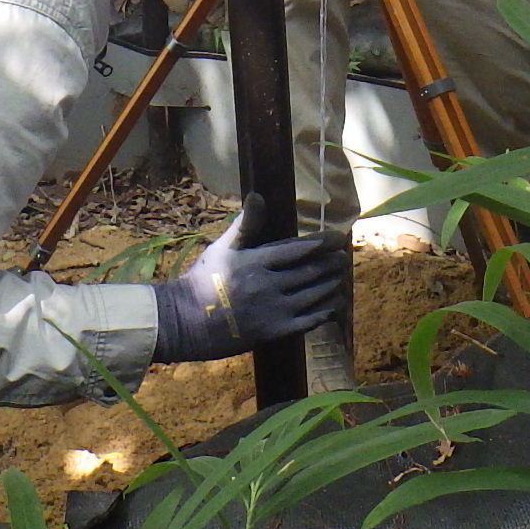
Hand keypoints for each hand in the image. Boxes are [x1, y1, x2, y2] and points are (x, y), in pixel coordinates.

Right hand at [151, 198, 348, 362]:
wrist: (185, 321)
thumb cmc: (201, 281)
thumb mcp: (221, 249)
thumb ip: (245, 225)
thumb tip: (257, 195)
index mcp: (256, 261)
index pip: (297, 249)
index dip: (320, 243)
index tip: (336, 238)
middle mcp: (268, 285)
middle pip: (309, 272)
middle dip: (330, 263)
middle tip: (344, 257)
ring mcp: (273, 310)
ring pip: (313, 296)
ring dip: (330, 286)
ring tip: (341, 278)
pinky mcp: (274, 332)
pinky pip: (307, 322)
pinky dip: (323, 313)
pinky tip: (332, 307)